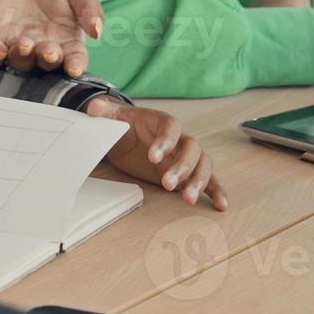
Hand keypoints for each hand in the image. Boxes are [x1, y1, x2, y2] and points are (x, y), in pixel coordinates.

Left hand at [0, 0, 102, 75]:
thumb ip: (90, 8)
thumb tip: (97, 31)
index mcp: (68, 43)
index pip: (75, 60)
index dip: (75, 67)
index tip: (74, 68)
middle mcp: (44, 51)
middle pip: (47, 64)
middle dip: (48, 60)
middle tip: (48, 50)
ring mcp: (20, 49)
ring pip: (21, 63)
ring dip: (23, 57)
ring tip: (25, 43)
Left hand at [83, 95, 227, 210]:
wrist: (130, 137)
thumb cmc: (126, 126)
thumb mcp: (114, 118)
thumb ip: (105, 112)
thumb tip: (92, 108)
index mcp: (164, 123)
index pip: (172, 128)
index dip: (165, 141)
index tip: (152, 156)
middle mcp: (181, 139)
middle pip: (192, 149)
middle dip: (182, 167)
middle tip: (167, 184)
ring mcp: (187, 157)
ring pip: (203, 165)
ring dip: (199, 181)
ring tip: (188, 199)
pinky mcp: (189, 173)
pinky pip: (209, 180)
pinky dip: (216, 191)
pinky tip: (221, 205)